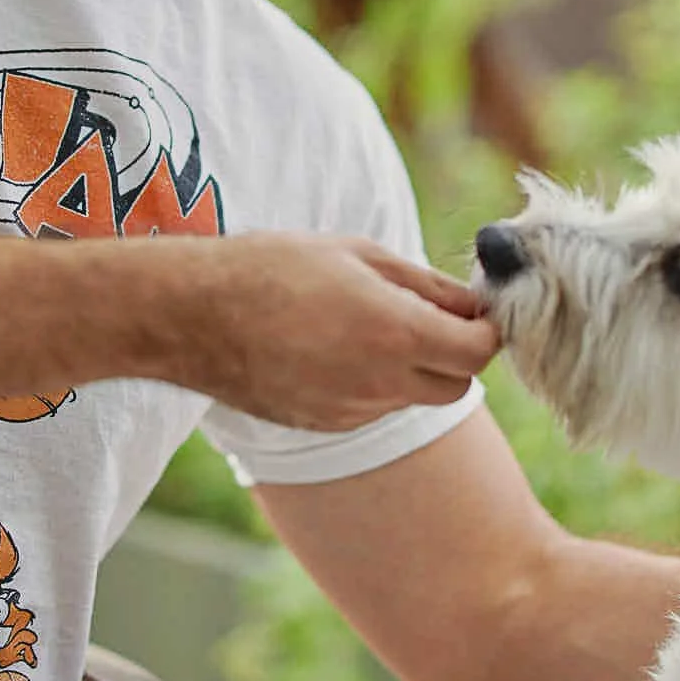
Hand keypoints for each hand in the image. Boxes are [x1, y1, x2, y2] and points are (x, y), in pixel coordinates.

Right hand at [173, 233, 499, 432]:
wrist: (194, 315)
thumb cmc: (272, 269)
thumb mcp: (357, 254)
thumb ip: (423, 283)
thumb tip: (469, 301)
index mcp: (395, 332)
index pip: (480, 352)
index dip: (486, 330)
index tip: (473, 311)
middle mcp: (381, 382)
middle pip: (457, 386)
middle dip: (456, 355)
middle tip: (430, 320)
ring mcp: (352, 411)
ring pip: (412, 398)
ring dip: (411, 369)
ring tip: (364, 327)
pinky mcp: (325, 426)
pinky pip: (371, 408)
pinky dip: (371, 384)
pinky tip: (330, 350)